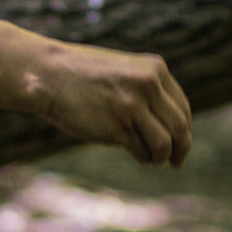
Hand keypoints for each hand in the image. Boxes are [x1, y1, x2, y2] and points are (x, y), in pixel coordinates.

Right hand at [27, 41, 191, 167]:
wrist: (48, 75)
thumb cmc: (82, 75)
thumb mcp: (124, 70)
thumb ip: (146, 88)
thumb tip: (168, 123)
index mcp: (155, 69)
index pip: (182, 107)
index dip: (183, 129)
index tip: (180, 142)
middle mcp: (148, 85)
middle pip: (180, 127)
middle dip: (181, 149)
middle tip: (176, 162)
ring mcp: (132, 106)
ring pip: (164, 143)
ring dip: (161, 157)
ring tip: (152, 160)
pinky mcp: (117, 127)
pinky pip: (141, 151)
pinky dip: (142, 157)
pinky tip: (137, 156)